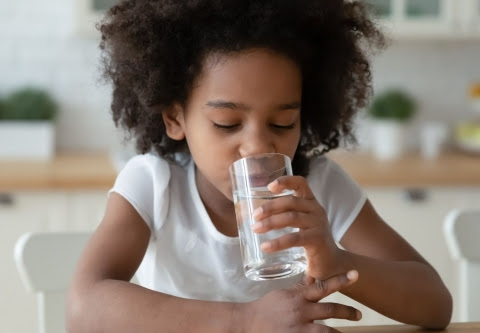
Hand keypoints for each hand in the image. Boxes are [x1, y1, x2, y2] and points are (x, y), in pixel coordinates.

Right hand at [239, 270, 360, 332]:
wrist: (248, 323)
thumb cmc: (266, 308)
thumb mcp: (284, 294)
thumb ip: (301, 288)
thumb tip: (313, 277)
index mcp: (298, 297)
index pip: (322, 285)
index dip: (340, 280)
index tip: (355, 274)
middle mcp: (300, 311)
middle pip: (330, 310)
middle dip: (347, 312)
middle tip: (359, 315)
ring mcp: (298, 328)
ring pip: (326, 331)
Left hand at [251, 176, 341, 278]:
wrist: (332, 263)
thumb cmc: (311, 241)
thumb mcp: (300, 224)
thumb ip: (284, 216)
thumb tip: (255, 217)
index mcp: (311, 203)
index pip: (301, 184)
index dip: (286, 181)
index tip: (270, 186)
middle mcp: (316, 210)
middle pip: (291, 202)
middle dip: (270, 207)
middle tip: (254, 215)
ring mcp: (318, 224)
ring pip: (291, 218)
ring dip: (271, 222)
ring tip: (256, 229)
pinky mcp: (318, 240)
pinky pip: (295, 238)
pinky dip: (278, 242)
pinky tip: (265, 247)